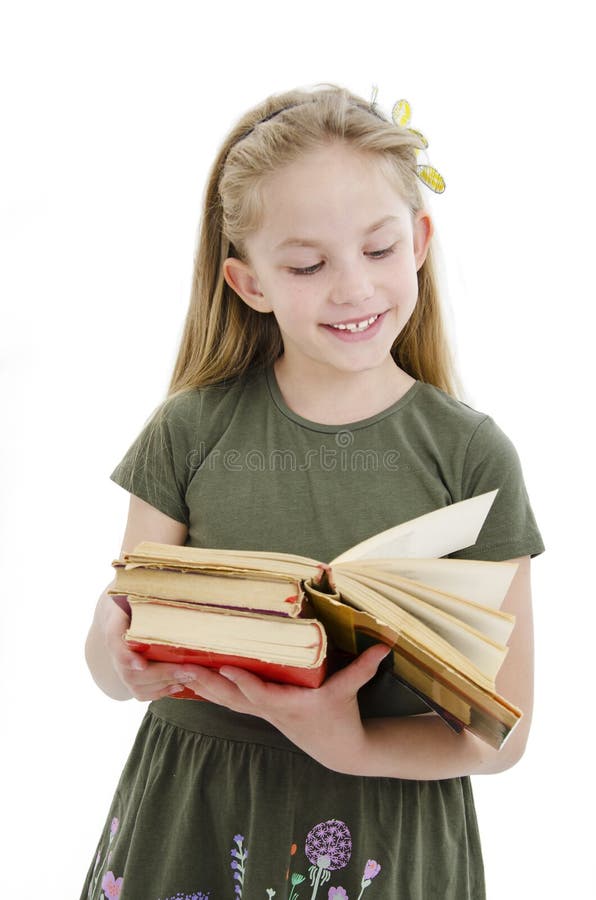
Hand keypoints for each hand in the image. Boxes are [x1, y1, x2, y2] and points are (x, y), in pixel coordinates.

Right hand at [101, 595, 205, 700]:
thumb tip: (172, 582)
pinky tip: (179, 686)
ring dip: (162, 685)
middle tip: (186, 671)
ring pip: (134, 684)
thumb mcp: (136, 585)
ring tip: (188, 677)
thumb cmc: (133, 594)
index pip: (114, 642)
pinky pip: (140, 692)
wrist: (118, 609)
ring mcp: (119, 664)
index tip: (141, 664)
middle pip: (128, 671)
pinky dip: (159, 692)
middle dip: (159, 674)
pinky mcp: (129, 675)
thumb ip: (151, 586)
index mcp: (114, 621)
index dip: (126, 656)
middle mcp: (114, 647)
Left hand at [181, 643, 389, 772]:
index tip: (224, 666)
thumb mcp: (351, 692)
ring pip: (225, 699)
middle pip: (232, 697)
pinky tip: (191, 680)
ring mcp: (262, 712)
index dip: (242, 681)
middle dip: (207, 683)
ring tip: (175, 670)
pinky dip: (210, 690)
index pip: (260, 693)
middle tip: (181, 667)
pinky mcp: (260, 710)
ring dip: (201, 686)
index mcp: (290, 706)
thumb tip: (386, 643)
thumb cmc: (342, 718)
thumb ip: (364, 668)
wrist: (339, 751)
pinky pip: (229, 700)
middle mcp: (270, 710)